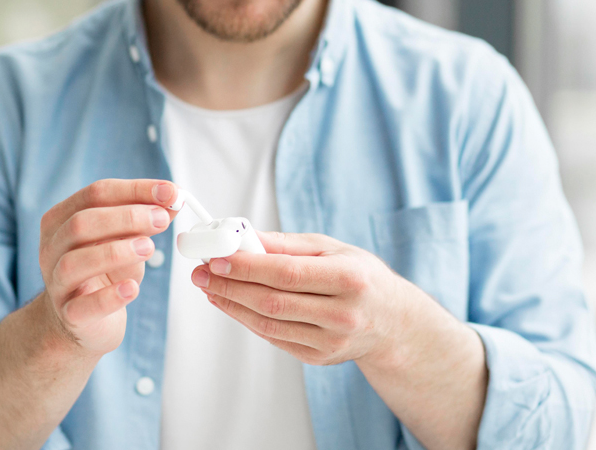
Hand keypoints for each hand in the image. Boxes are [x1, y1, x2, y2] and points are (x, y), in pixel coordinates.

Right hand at [39, 179, 178, 354]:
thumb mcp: (126, 240)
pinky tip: (131, 289)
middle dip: (127, 217)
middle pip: (82, 222)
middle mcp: (53, 247)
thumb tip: (174, 198)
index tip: (169, 192)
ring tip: (149, 248)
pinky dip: (109, 297)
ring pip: (75, 262)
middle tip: (161, 219)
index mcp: (62, 219)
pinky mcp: (68, 315)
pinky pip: (83, 306)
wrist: (83, 320)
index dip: (135, 190)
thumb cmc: (104, 272)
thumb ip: (146, 218)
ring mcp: (56, 283)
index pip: (96, 194)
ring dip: (116, 252)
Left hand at [191, 231, 408, 365]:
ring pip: (268, 324)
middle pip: (273, 302)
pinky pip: (274, 337)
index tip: (217, 258)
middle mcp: (342, 314)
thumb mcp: (333, 249)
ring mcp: (331, 342)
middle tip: (202, 272)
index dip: (247, 267)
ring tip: (210, 287)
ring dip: (232, 305)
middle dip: (230, 286)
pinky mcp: (319, 358)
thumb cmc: (362, 278)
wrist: (393, 323)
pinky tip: (232, 303)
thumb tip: (244, 237)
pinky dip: (248, 319)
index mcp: (349, 279)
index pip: (288, 274)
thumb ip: (287, 244)